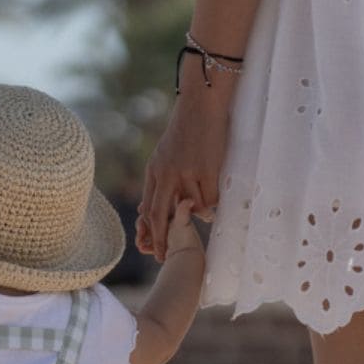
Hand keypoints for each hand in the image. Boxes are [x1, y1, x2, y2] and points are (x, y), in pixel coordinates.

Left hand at [138, 93, 228, 259]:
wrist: (201, 106)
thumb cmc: (185, 131)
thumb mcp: (164, 155)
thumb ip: (159, 181)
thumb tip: (150, 209)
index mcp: (154, 170)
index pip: (149, 208)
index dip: (151, 232)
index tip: (153, 249)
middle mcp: (167, 173)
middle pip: (161, 215)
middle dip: (162, 240)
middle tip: (164, 257)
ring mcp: (187, 172)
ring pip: (193, 208)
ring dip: (199, 215)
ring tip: (204, 213)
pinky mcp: (206, 169)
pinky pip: (210, 199)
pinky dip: (212, 202)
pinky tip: (214, 196)